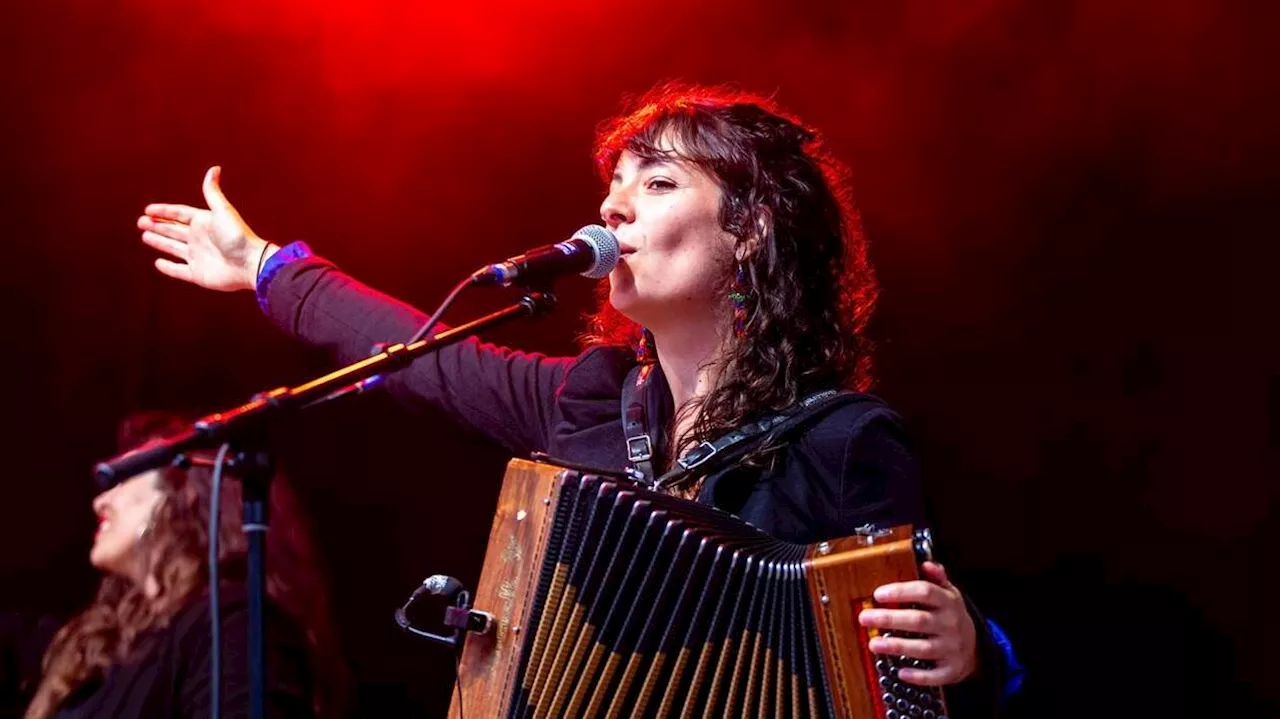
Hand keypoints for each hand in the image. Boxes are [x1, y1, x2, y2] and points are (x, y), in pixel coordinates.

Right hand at [138, 166, 273, 291]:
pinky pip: (179, 270)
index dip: (164, 211)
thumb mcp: (222, 211)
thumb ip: (213, 192)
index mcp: (203, 222)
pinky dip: (168, 267)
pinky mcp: (198, 274)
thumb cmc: (237, 236)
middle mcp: (199, 239)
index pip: (179, 214)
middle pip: (173, 230)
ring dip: (159, 242)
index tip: (148, 209)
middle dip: (157, 225)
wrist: (249, 264)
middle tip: (140, 222)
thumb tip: (215, 168)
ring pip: (173, 248)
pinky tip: (158, 262)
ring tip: (145, 235)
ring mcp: (198, 257)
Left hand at [858, 561, 978, 685]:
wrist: (976, 647)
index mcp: (948, 602)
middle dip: (890, 619)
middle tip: (865, 618)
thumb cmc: (952, 616)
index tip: (878, 594)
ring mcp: (952, 648)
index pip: (925, 592)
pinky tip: (901, 672)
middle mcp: (950, 624)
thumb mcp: (950, 593)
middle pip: (918, 620)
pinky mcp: (951, 669)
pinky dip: (919, 675)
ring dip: (897, 646)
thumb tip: (926, 563)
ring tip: (873, 644)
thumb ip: (937, 578)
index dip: (901, 591)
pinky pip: (935, 675)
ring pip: (923, 648)